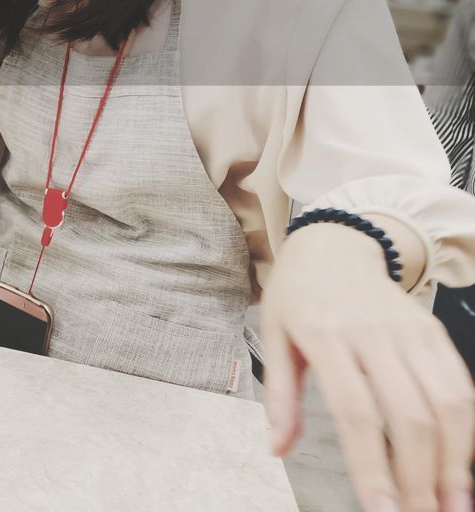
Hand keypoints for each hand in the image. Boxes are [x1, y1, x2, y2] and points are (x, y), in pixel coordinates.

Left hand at [261, 222, 474, 511]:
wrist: (334, 244)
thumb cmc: (299, 294)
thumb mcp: (273, 335)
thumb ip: (280, 395)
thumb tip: (277, 448)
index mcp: (324, 334)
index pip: (357, 412)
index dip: (372, 466)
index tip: (381, 510)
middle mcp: (373, 333)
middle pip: (410, 416)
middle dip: (420, 478)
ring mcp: (410, 331)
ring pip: (447, 403)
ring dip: (455, 463)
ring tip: (452, 506)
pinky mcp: (434, 332)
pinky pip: (461, 385)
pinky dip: (467, 431)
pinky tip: (460, 464)